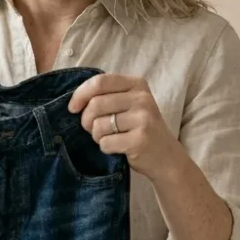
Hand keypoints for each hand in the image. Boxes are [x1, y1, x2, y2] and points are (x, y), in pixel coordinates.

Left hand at [68, 73, 182, 181]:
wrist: (166, 157)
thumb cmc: (139, 129)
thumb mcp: (128, 104)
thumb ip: (106, 96)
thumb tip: (73, 102)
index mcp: (137, 84)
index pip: (99, 82)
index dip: (80, 95)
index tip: (73, 108)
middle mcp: (142, 99)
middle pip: (95, 104)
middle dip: (87, 120)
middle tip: (93, 129)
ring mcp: (143, 119)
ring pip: (98, 125)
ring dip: (97, 136)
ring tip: (110, 138)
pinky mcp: (140, 140)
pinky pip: (106, 142)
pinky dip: (105, 148)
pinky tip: (118, 148)